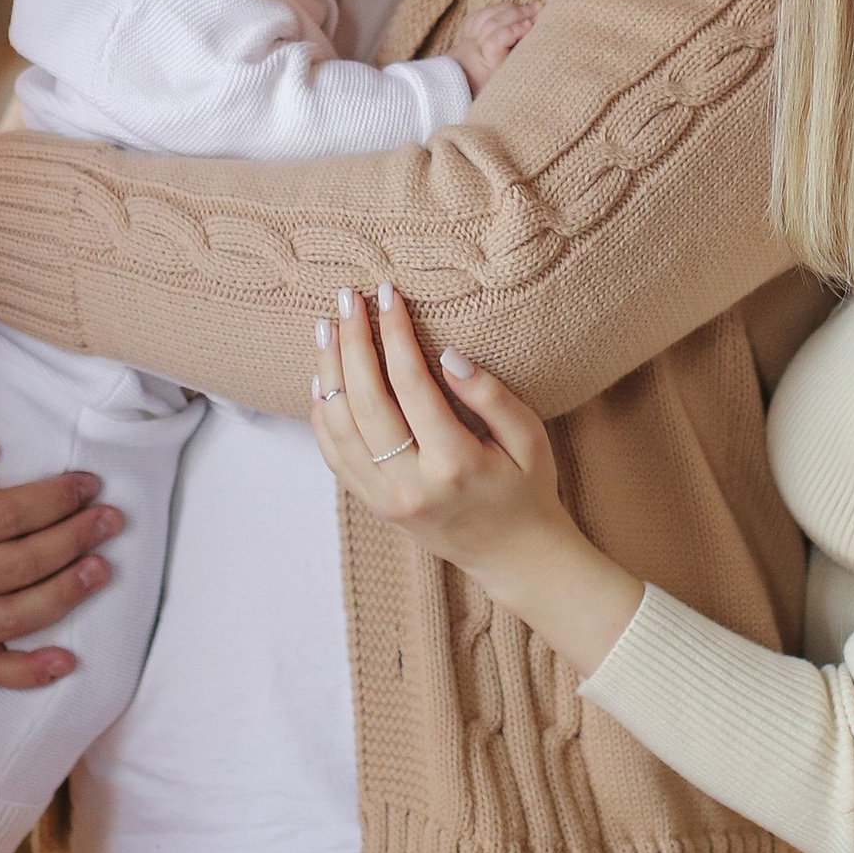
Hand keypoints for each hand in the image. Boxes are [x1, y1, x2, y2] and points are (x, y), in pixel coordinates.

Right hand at [0, 387, 120, 689]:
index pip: (2, 517)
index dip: (53, 500)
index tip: (89, 483)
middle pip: (16, 567)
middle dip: (72, 541)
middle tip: (110, 519)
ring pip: (10, 618)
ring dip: (64, 596)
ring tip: (102, 569)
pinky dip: (25, 673)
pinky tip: (65, 663)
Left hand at [308, 285, 640, 679]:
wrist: (516, 558)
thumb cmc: (529, 491)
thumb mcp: (531, 439)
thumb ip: (492, 395)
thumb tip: (447, 355)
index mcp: (454, 463)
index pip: (411, 384)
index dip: (395, 334)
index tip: (387, 294)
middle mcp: (411, 484)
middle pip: (365, 402)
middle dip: (352, 343)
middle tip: (346, 299)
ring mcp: (387, 499)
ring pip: (339, 429)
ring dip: (328, 373)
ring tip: (326, 329)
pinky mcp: (375, 506)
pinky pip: (334, 457)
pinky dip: (321, 415)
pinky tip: (322, 379)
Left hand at [450, 0, 536, 95]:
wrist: (464, 88)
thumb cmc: (493, 87)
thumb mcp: (510, 79)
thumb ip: (521, 58)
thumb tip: (534, 35)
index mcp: (486, 64)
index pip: (495, 41)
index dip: (513, 30)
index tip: (530, 24)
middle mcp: (474, 49)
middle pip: (492, 23)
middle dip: (516, 13)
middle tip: (536, 8)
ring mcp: (467, 40)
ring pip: (486, 15)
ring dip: (508, 8)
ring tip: (526, 7)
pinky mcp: (465, 34)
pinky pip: (479, 15)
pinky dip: (495, 9)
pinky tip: (508, 9)